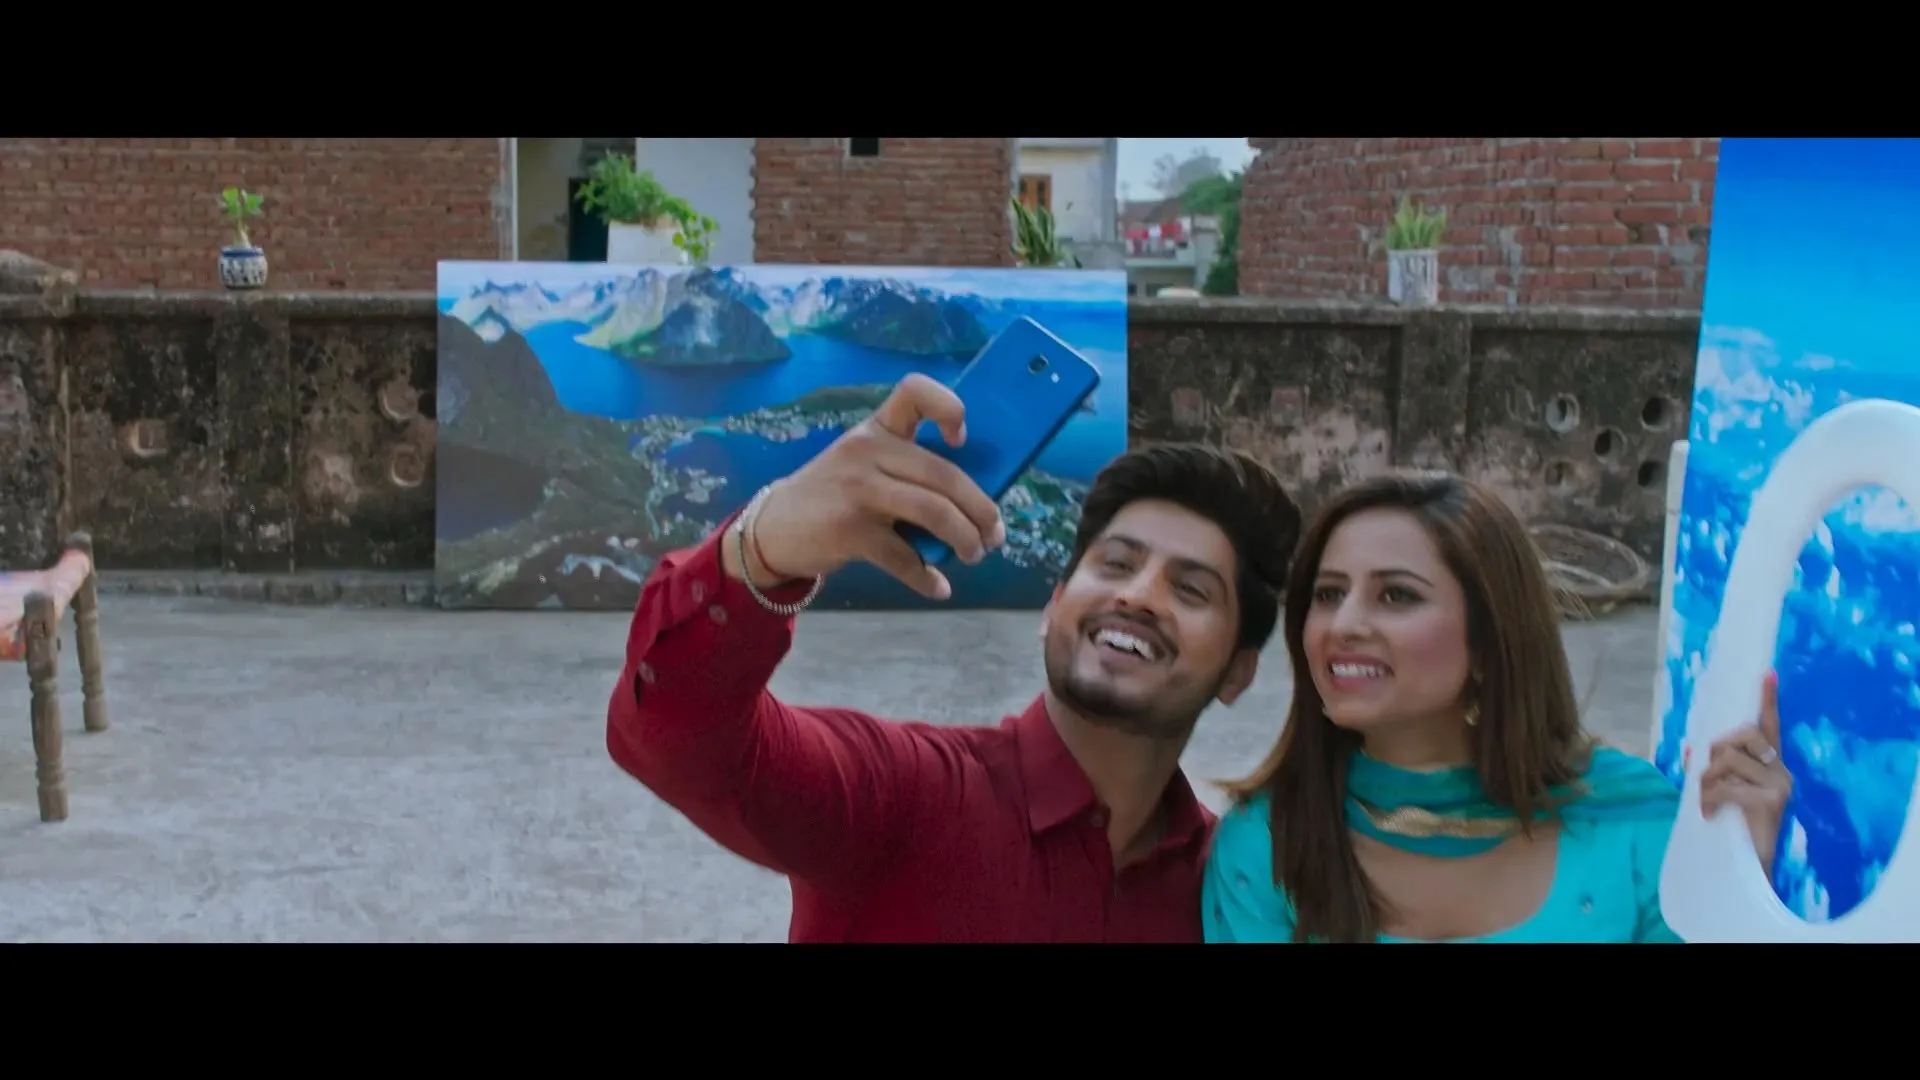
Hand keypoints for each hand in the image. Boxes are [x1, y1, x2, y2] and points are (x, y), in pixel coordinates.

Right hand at [733, 374, 1006, 599]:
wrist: (774, 528)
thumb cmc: (835, 495)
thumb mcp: (864, 465)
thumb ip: (908, 470)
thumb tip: (976, 505)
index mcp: (876, 429)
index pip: (914, 392)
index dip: (949, 408)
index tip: (962, 441)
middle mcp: (867, 451)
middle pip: (943, 474)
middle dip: (980, 509)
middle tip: (994, 534)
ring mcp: (858, 489)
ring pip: (933, 512)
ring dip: (965, 538)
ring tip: (974, 554)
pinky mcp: (849, 529)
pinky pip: (904, 557)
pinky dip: (927, 578)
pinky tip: (938, 587)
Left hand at [1697, 670, 1793, 877]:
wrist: (1749, 867)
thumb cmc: (1733, 827)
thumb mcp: (1721, 793)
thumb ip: (1711, 770)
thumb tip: (1691, 749)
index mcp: (1770, 765)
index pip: (1770, 726)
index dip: (1768, 700)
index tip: (1767, 673)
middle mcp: (1780, 771)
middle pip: (1742, 735)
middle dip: (1715, 750)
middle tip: (1705, 775)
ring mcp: (1779, 785)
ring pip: (1729, 759)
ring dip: (1707, 779)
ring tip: (1705, 800)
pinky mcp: (1771, 801)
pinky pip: (1728, 785)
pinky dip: (1709, 797)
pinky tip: (1708, 813)